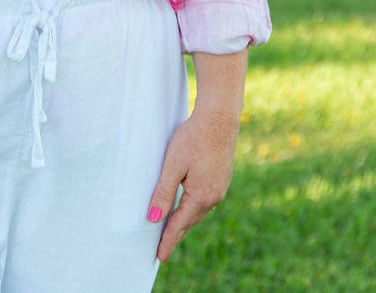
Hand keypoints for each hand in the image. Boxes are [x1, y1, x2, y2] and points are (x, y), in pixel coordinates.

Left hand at [147, 106, 238, 262]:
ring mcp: (220, 188)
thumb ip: (163, 192)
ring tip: (172, 231)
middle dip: (176, 234)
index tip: (160, 257)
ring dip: (185, 222)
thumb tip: (153, 219)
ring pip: (198, 211)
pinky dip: (193, 209)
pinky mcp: (222, 178)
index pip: (179, 225)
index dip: (168, 241)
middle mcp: (214, 196)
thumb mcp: (173, 165)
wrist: (219, 118)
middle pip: (190, 221)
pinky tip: (188, 208)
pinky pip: (205, 201)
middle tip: (162, 249)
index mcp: (201, 196)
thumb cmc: (194, 138)